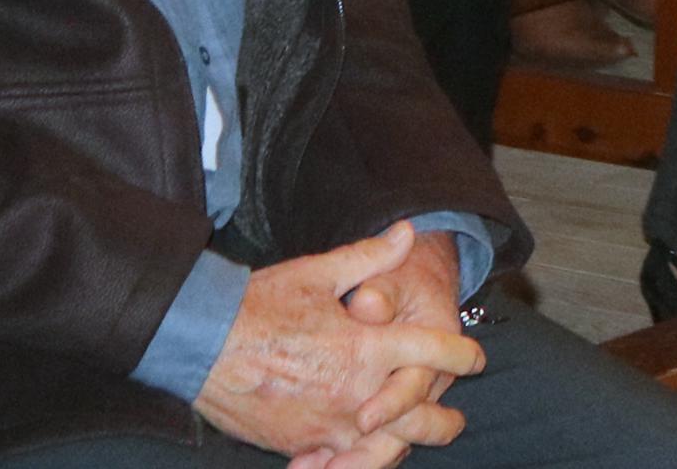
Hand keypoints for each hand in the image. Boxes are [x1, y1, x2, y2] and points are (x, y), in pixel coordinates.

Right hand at [194, 225, 479, 466]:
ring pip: (384, 448)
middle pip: (418, 416)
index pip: (433, 352)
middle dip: (443, 419)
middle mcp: (355, 392)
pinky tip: (365, 457)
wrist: (200, 343)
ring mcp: (328, 425)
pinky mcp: (300, 445)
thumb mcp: (318, 273)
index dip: (461, 354)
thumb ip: (370, 256)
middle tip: (455, 419)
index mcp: (367, 347)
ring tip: (415, 443)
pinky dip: (357, 461)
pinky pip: (342, 462)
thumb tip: (408, 231)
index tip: (476, 358)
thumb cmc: (260, 304)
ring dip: (404, 445)